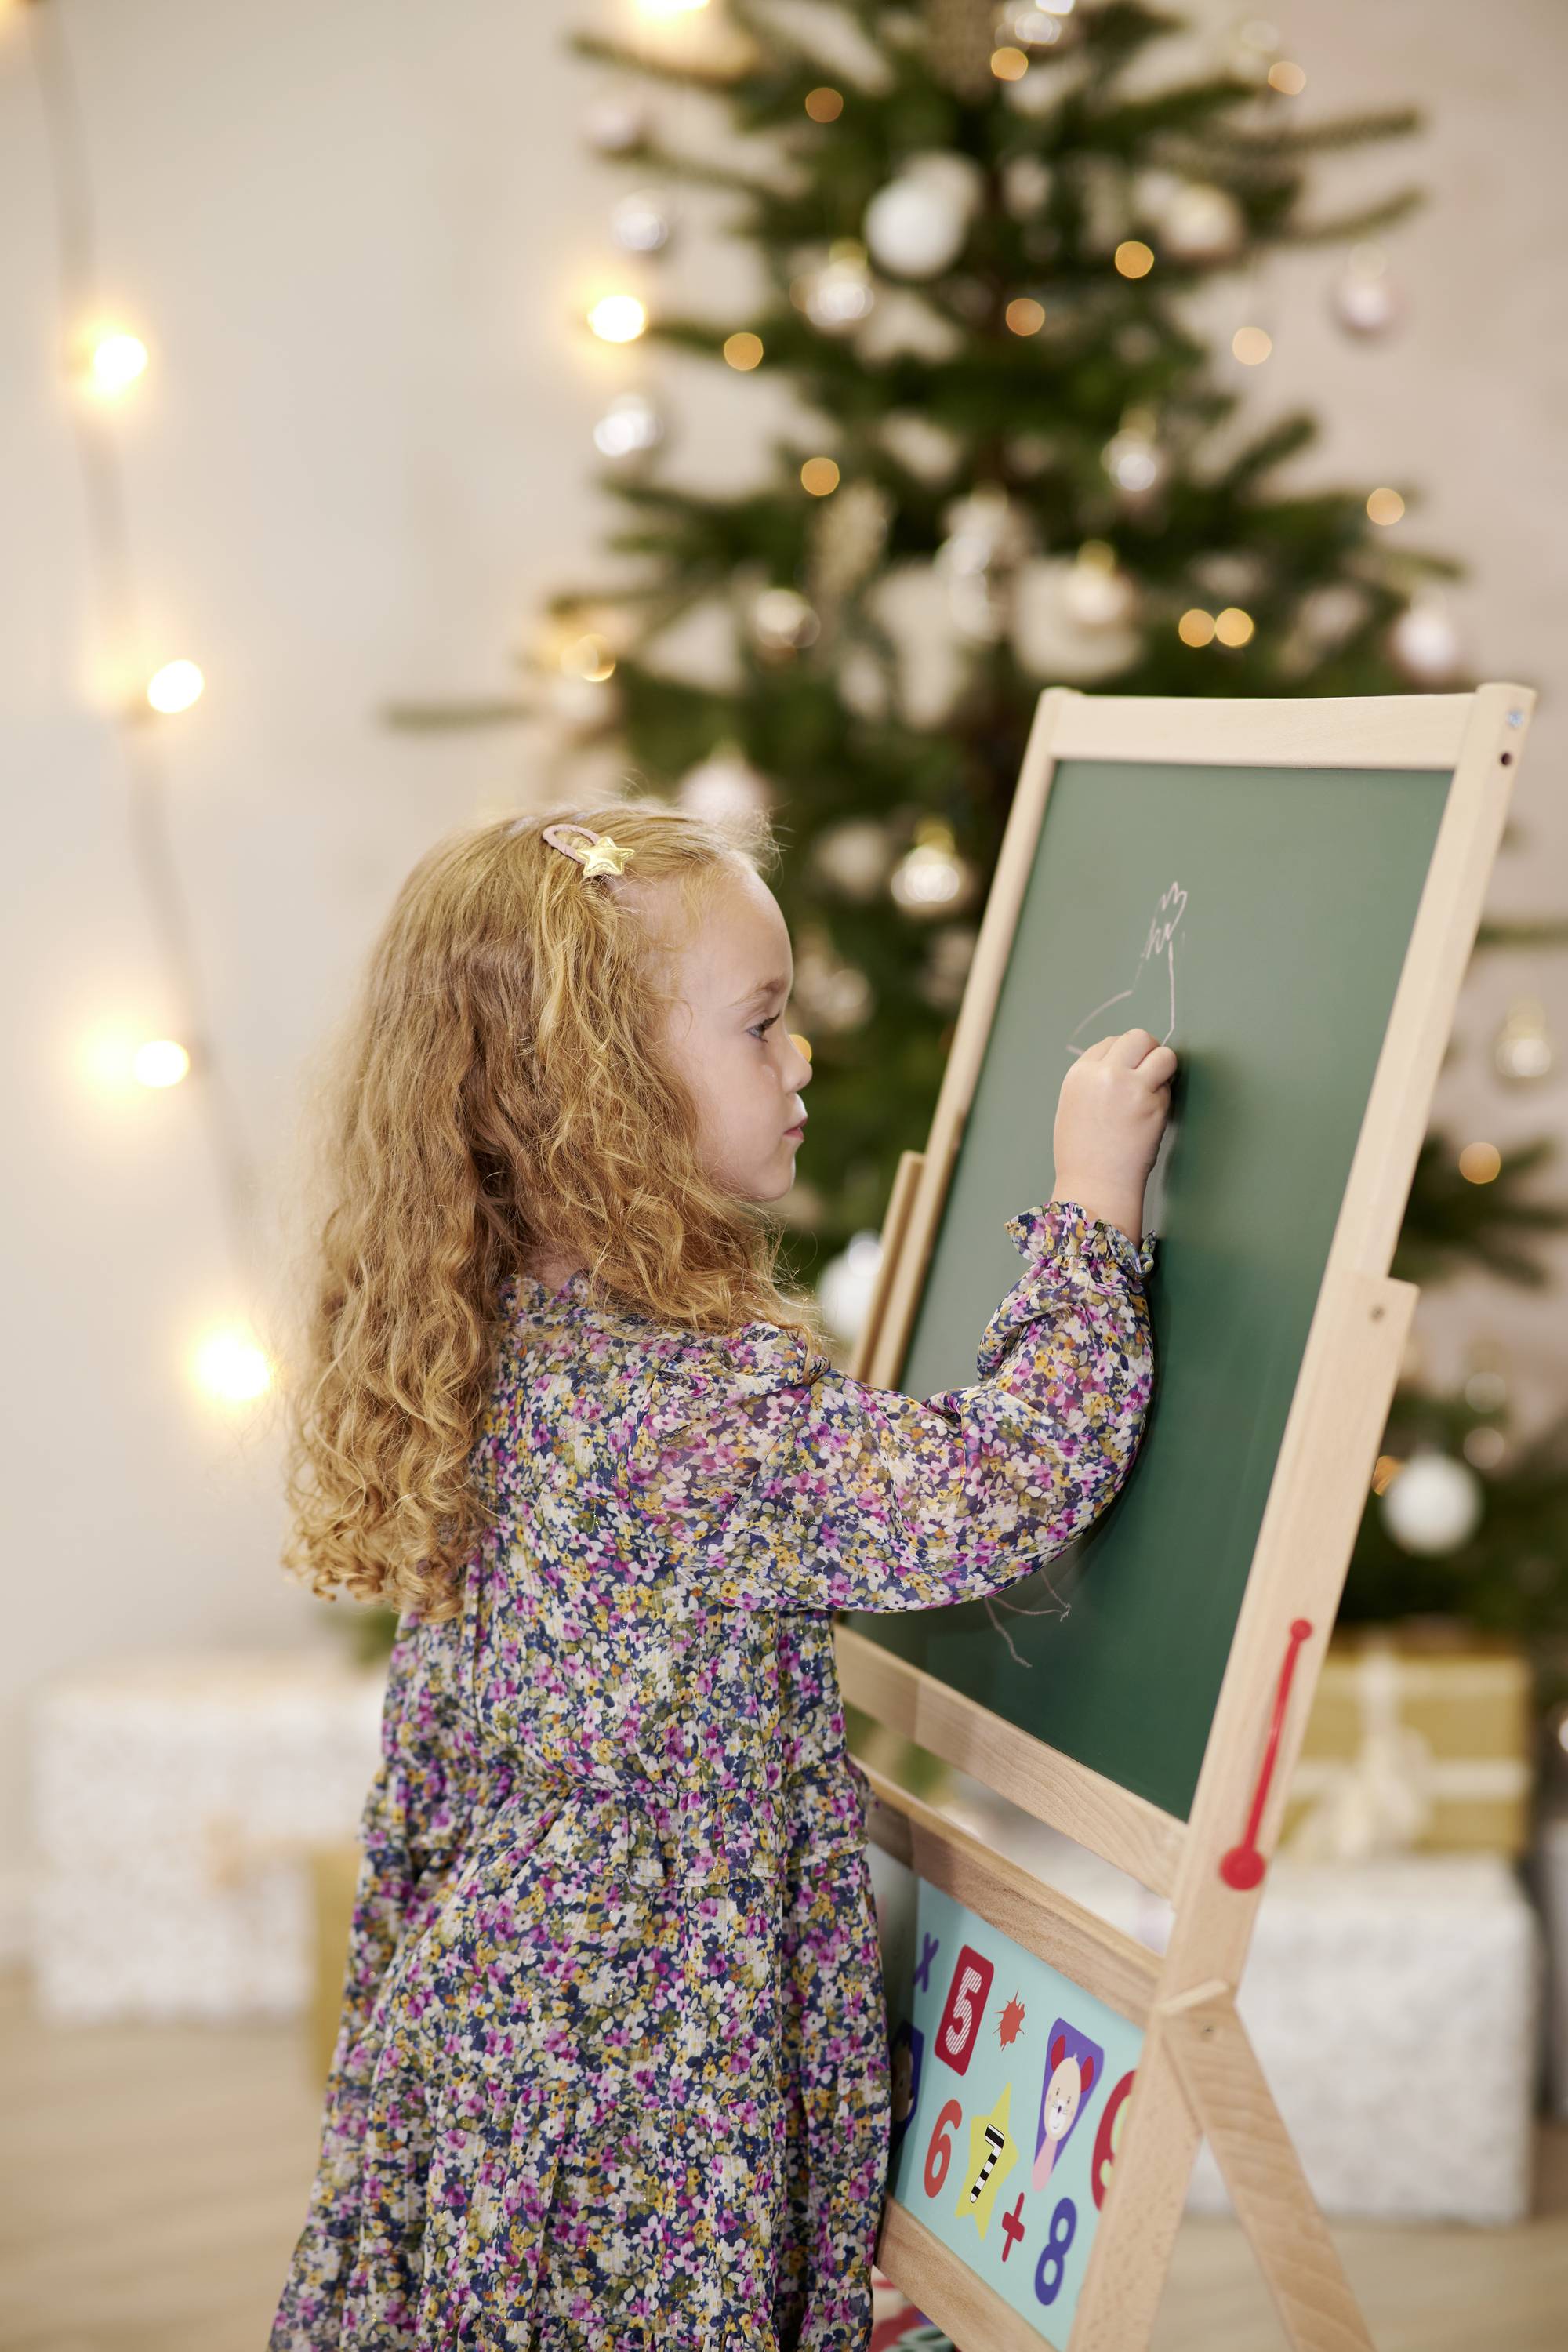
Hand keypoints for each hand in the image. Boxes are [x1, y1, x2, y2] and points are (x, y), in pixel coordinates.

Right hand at [1049, 1028, 1177, 1243]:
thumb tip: (1123, 1064)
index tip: (1128, 1073)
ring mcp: (1131, 1086)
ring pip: (1162, 1053)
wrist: (1095, 1186)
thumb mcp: (1074, 1106)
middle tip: (1149, 1075)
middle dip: (1147, 1052)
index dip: (1123, 1056)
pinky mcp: (1154, 1103)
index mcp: (1079, 1074)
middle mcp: (1104, 1073)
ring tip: (1155, 1092)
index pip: (1109, 1043)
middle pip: (1137, 1038)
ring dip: (1164, 1068)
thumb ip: (1094, 1081)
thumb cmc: (1083, 1155)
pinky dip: (1165, 1096)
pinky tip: (1152, 1117)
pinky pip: (1168, 1085)